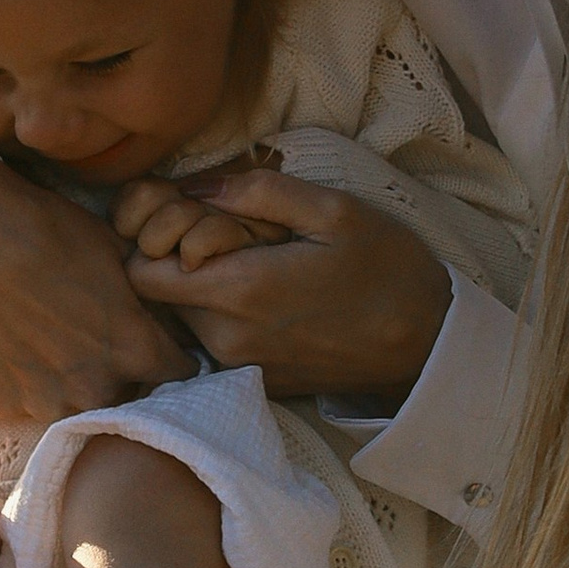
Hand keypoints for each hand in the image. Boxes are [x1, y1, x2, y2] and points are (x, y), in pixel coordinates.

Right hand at [0, 155, 187, 421]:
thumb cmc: (38, 225)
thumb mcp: (109, 247)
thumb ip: (140, 292)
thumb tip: (156, 306)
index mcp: (133, 346)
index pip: (179, 372)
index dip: (172, 355)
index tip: (160, 344)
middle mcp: (94, 385)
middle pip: (126, 395)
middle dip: (122, 374)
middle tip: (98, 339)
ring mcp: (44, 399)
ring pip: (74, 403)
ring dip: (72, 383)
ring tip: (50, 342)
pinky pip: (27, 402)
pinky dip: (26, 382)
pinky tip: (12, 344)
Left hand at [120, 166, 452, 399]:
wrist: (428, 344)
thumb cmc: (387, 268)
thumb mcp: (334, 209)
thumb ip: (257, 192)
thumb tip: (195, 187)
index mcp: (240, 291)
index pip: (139, 271)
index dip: (154, 235)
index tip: (195, 216)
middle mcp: (228, 338)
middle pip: (157, 295)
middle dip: (176, 258)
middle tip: (230, 234)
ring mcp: (240, 365)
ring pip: (183, 317)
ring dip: (201, 286)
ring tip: (254, 262)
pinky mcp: (256, 381)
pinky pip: (213, 340)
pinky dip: (224, 314)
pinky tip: (269, 294)